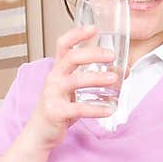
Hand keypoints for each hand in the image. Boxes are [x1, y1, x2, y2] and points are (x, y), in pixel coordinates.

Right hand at [24, 25, 118, 149]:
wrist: (40, 133)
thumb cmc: (58, 108)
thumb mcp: (73, 90)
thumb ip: (93, 79)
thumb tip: (123, 71)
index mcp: (58, 69)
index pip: (63, 44)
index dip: (77, 34)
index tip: (93, 28)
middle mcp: (53, 78)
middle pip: (71, 57)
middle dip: (93, 54)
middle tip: (111, 55)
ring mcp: (52, 94)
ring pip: (75, 81)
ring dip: (96, 78)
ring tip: (114, 79)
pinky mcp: (56, 112)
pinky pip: (78, 108)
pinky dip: (96, 109)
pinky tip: (109, 109)